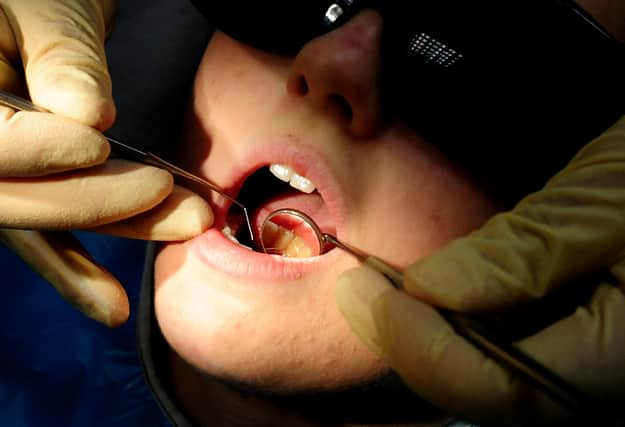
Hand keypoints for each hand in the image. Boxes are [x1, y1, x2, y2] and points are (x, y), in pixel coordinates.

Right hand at [0, 0, 212, 325]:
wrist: (38, 10)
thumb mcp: (47, 9)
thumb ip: (62, 60)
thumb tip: (86, 119)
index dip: (36, 151)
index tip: (97, 146)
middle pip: (13, 196)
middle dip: (96, 204)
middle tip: (177, 202)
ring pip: (41, 219)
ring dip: (117, 229)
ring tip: (185, 228)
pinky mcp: (25, 189)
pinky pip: (44, 234)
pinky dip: (77, 269)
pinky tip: (109, 306)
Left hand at [335, 115, 624, 425]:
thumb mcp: (601, 205)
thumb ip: (520, 257)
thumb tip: (426, 287)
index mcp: (622, 354)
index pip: (503, 387)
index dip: (424, 349)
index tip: (367, 294)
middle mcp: (602, 374)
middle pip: (487, 389)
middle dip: (412, 345)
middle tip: (359, 295)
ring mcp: (585, 358)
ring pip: (489, 370)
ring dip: (426, 334)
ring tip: (377, 291)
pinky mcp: (571, 335)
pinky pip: (505, 344)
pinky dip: (456, 320)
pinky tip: (427, 291)